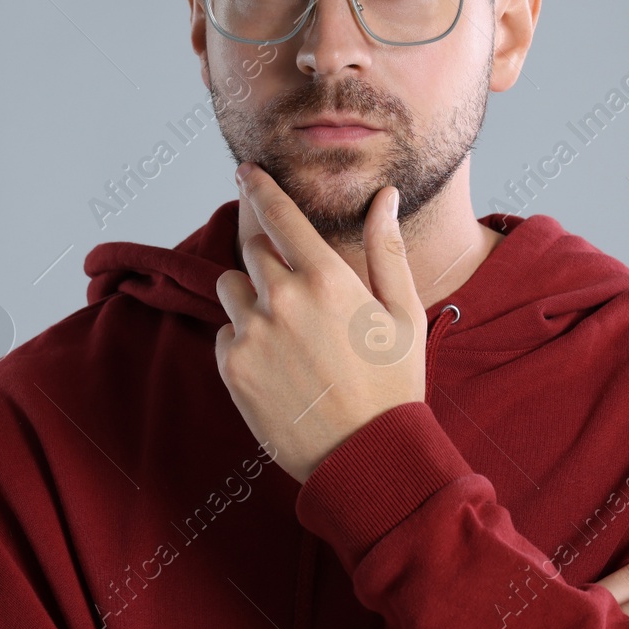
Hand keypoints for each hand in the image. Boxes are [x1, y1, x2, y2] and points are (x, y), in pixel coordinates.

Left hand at [214, 162, 427, 483]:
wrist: (364, 457)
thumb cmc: (393, 385)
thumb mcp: (403, 313)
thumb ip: (386, 249)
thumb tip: (385, 197)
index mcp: (327, 277)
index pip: (280, 214)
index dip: (259, 187)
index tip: (246, 170)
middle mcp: (283, 297)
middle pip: (252, 249)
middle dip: (267, 257)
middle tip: (294, 288)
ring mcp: (252, 332)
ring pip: (231, 287)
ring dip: (251, 297)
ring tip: (288, 333)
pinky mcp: (231, 366)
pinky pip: (225, 333)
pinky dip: (243, 340)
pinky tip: (277, 366)